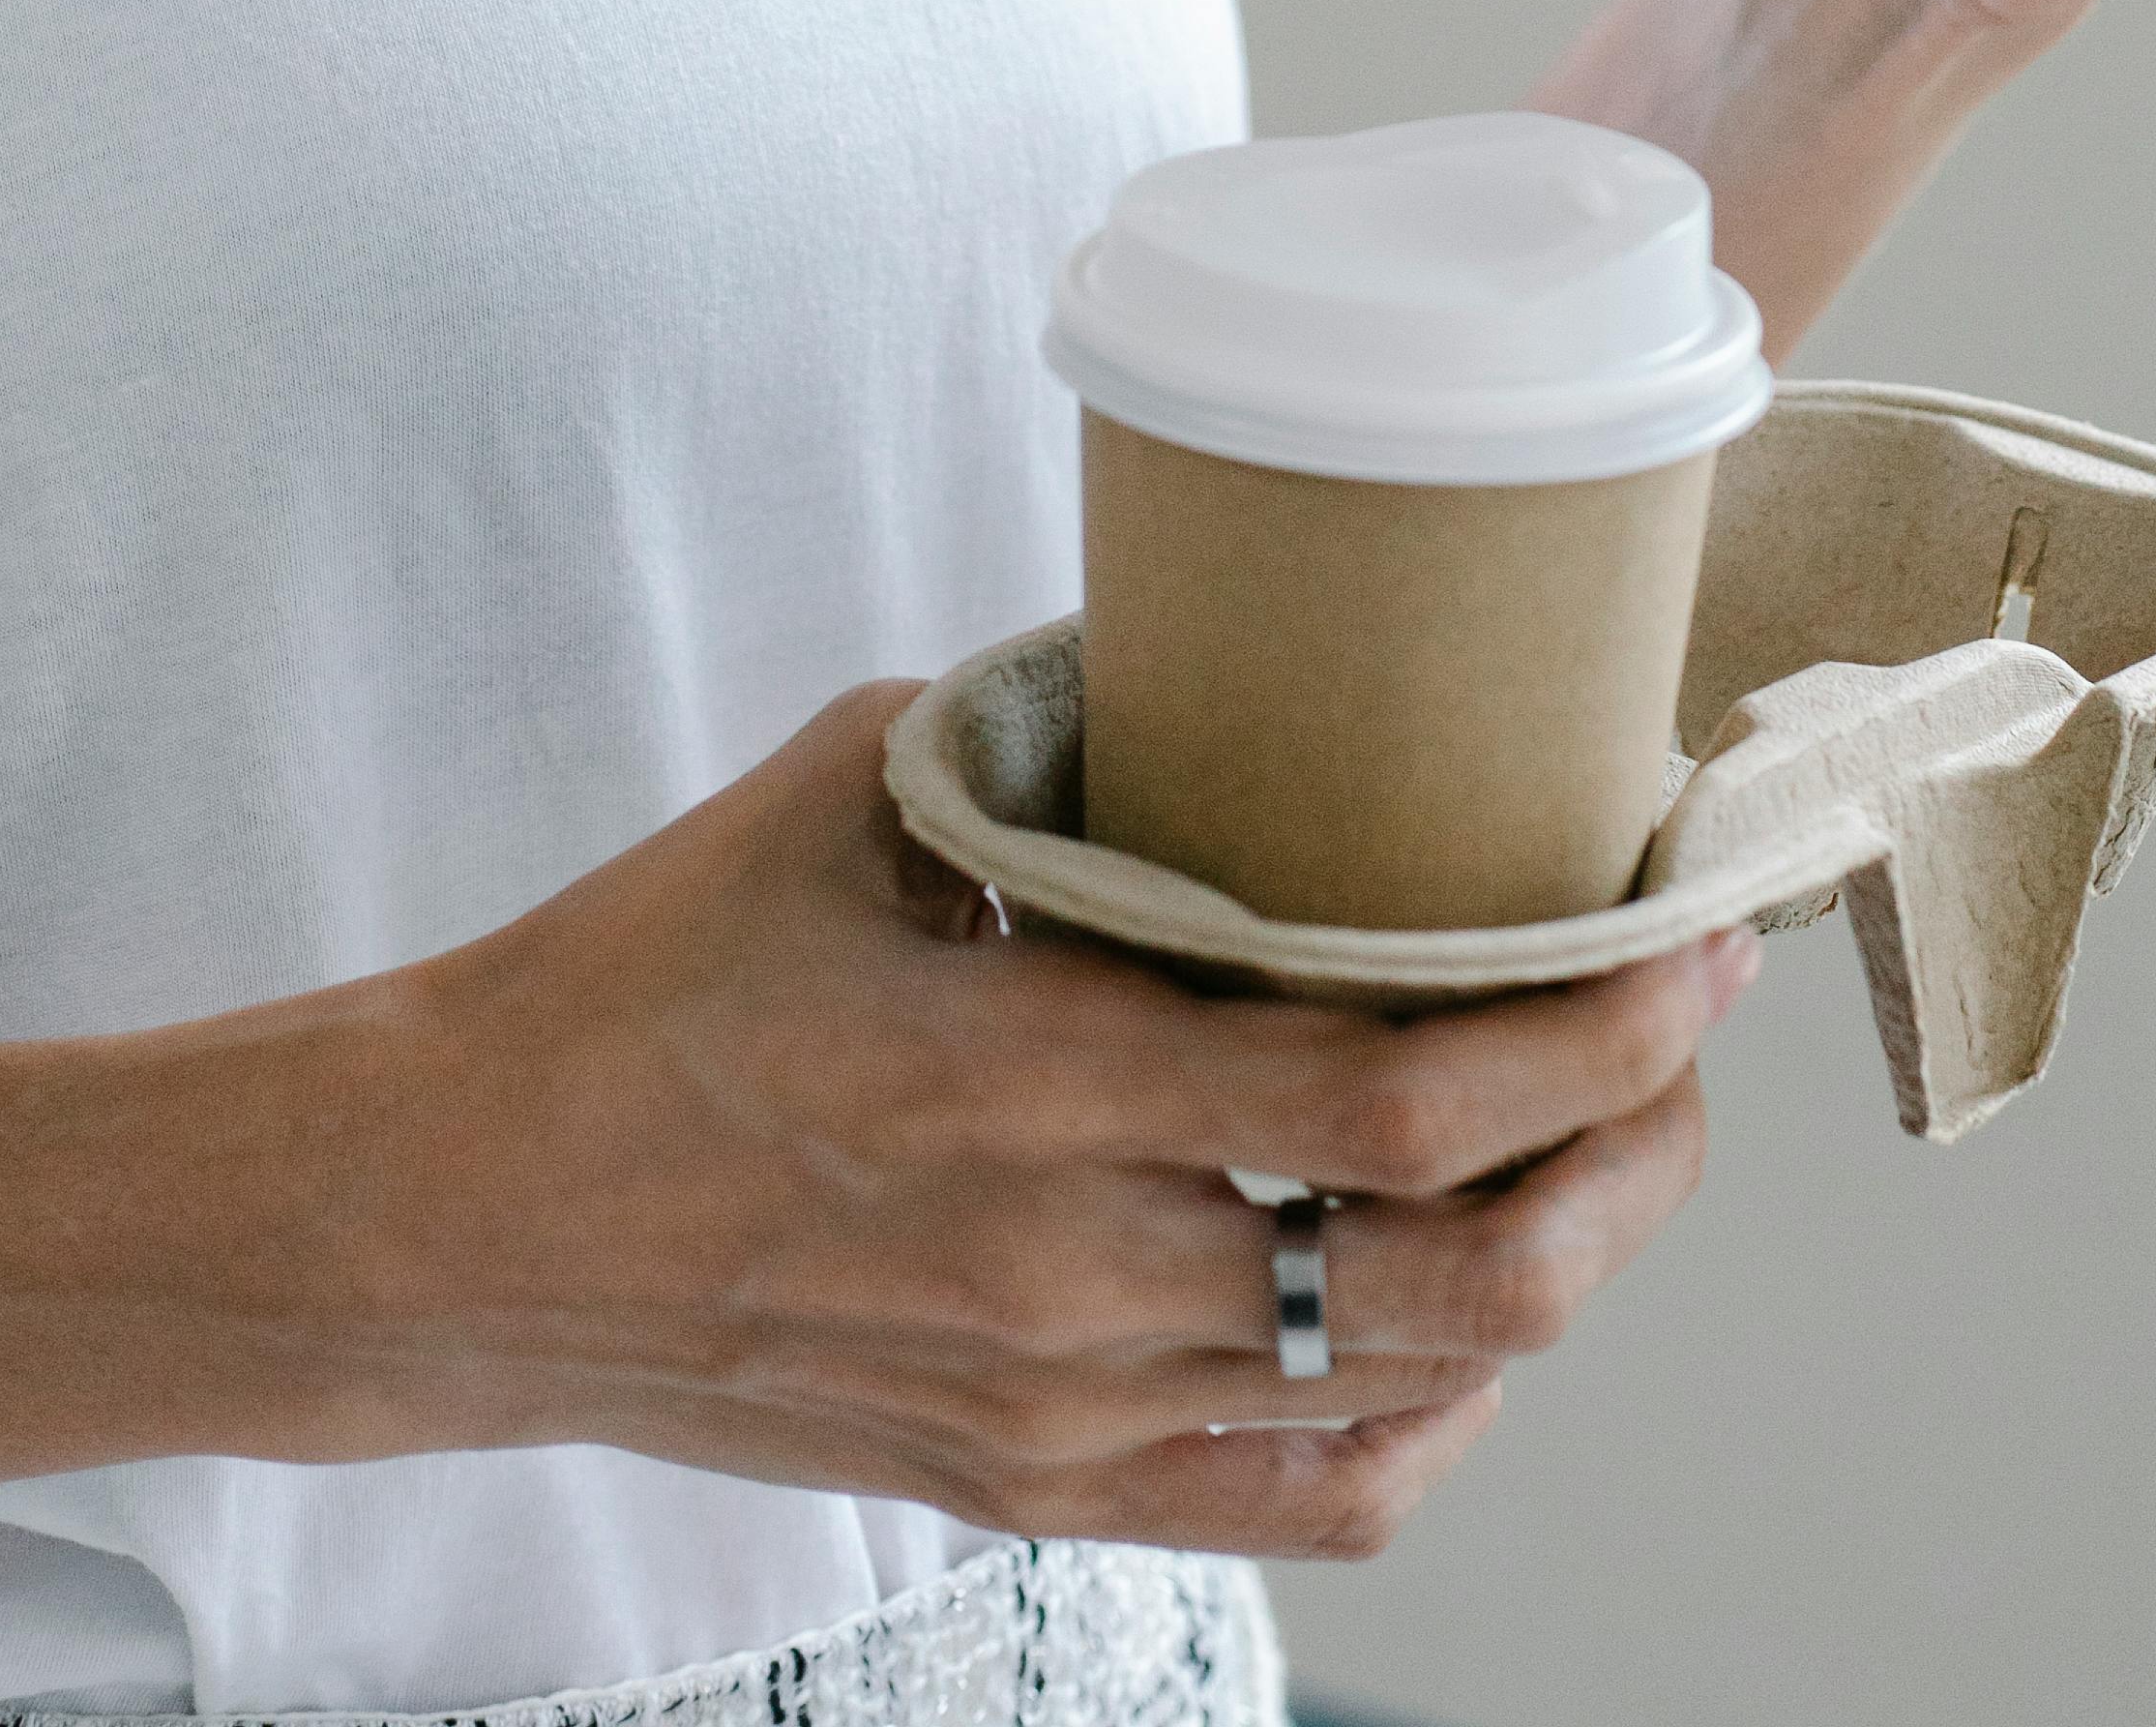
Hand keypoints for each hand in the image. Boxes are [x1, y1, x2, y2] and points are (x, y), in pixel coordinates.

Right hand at [332, 686, 1752, 1559]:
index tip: (1684, 933)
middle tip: (1685, 1025)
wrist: (470, 1216)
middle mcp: (1067, 1272)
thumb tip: (1235, 655)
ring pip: (1423, 1389)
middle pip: (1464, 1270)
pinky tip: (1472, 1307)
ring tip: (1616, 1144)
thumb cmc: (650, 976)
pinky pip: (1315, 1500)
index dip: (1588, 1031)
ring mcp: (1059, 1408)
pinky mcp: (1036, 1488)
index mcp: (1023, 1074)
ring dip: (1567, 1266)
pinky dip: (1441, 1409)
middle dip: (1635, 1150)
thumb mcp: (852, 788)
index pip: (1392, 1101)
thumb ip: (1057, 737)